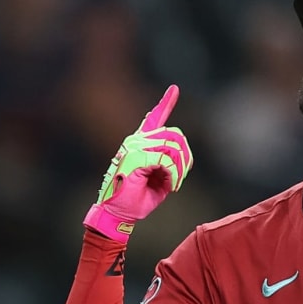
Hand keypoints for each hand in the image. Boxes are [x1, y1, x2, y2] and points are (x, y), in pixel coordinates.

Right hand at [83, 85, 192, 242]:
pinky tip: (170, 186)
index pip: (154, 119)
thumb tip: (181, 158)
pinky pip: (167, 160)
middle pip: (175, 136)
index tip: (174, 89)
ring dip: (179, 169)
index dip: (165, 103)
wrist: (117, 214)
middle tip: (179, 179)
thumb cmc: (136, 199)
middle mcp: (136, 141)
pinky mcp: (136, 157)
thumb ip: (169, 164)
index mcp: (140, 144)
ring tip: (172, 184)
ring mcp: (134, 147)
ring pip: (173, 146)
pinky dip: (174, 174)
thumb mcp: (159, 180)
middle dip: (185, 158)